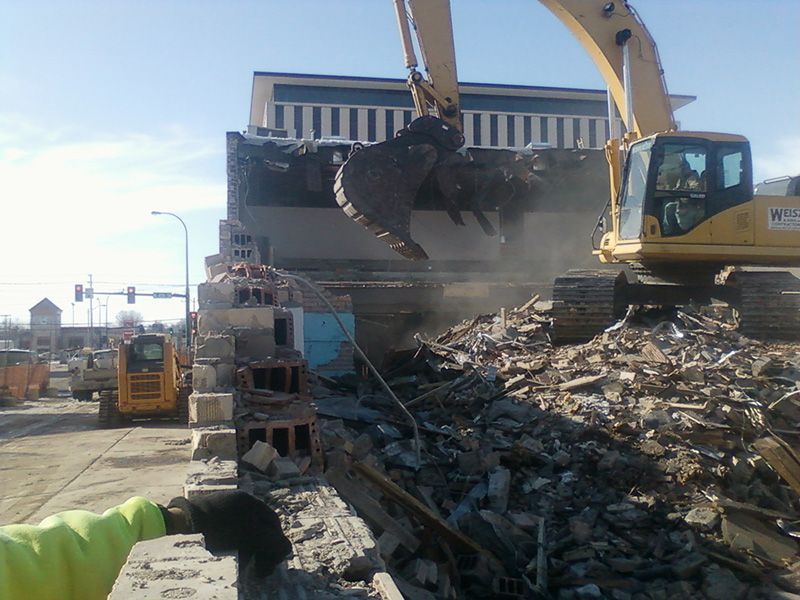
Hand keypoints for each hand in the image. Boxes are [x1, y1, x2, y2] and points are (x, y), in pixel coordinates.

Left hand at [166, 491, 291, 576]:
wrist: (184, 524)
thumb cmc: (220, 528)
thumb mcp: (252, 536)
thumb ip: (273, 541)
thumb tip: (286, 549)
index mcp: (248, 501)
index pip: (272, 521)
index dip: (277, 540)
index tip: (273, 558)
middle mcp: (236, 501)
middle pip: (258, 525)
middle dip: (263, 546)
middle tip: (261, 566)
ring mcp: (221, 508)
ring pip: (244, 530)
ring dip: (249, 548)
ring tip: (246, 564)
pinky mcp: (208, 518)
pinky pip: (228, 532)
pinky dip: (234, 545)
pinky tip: (231, 556)